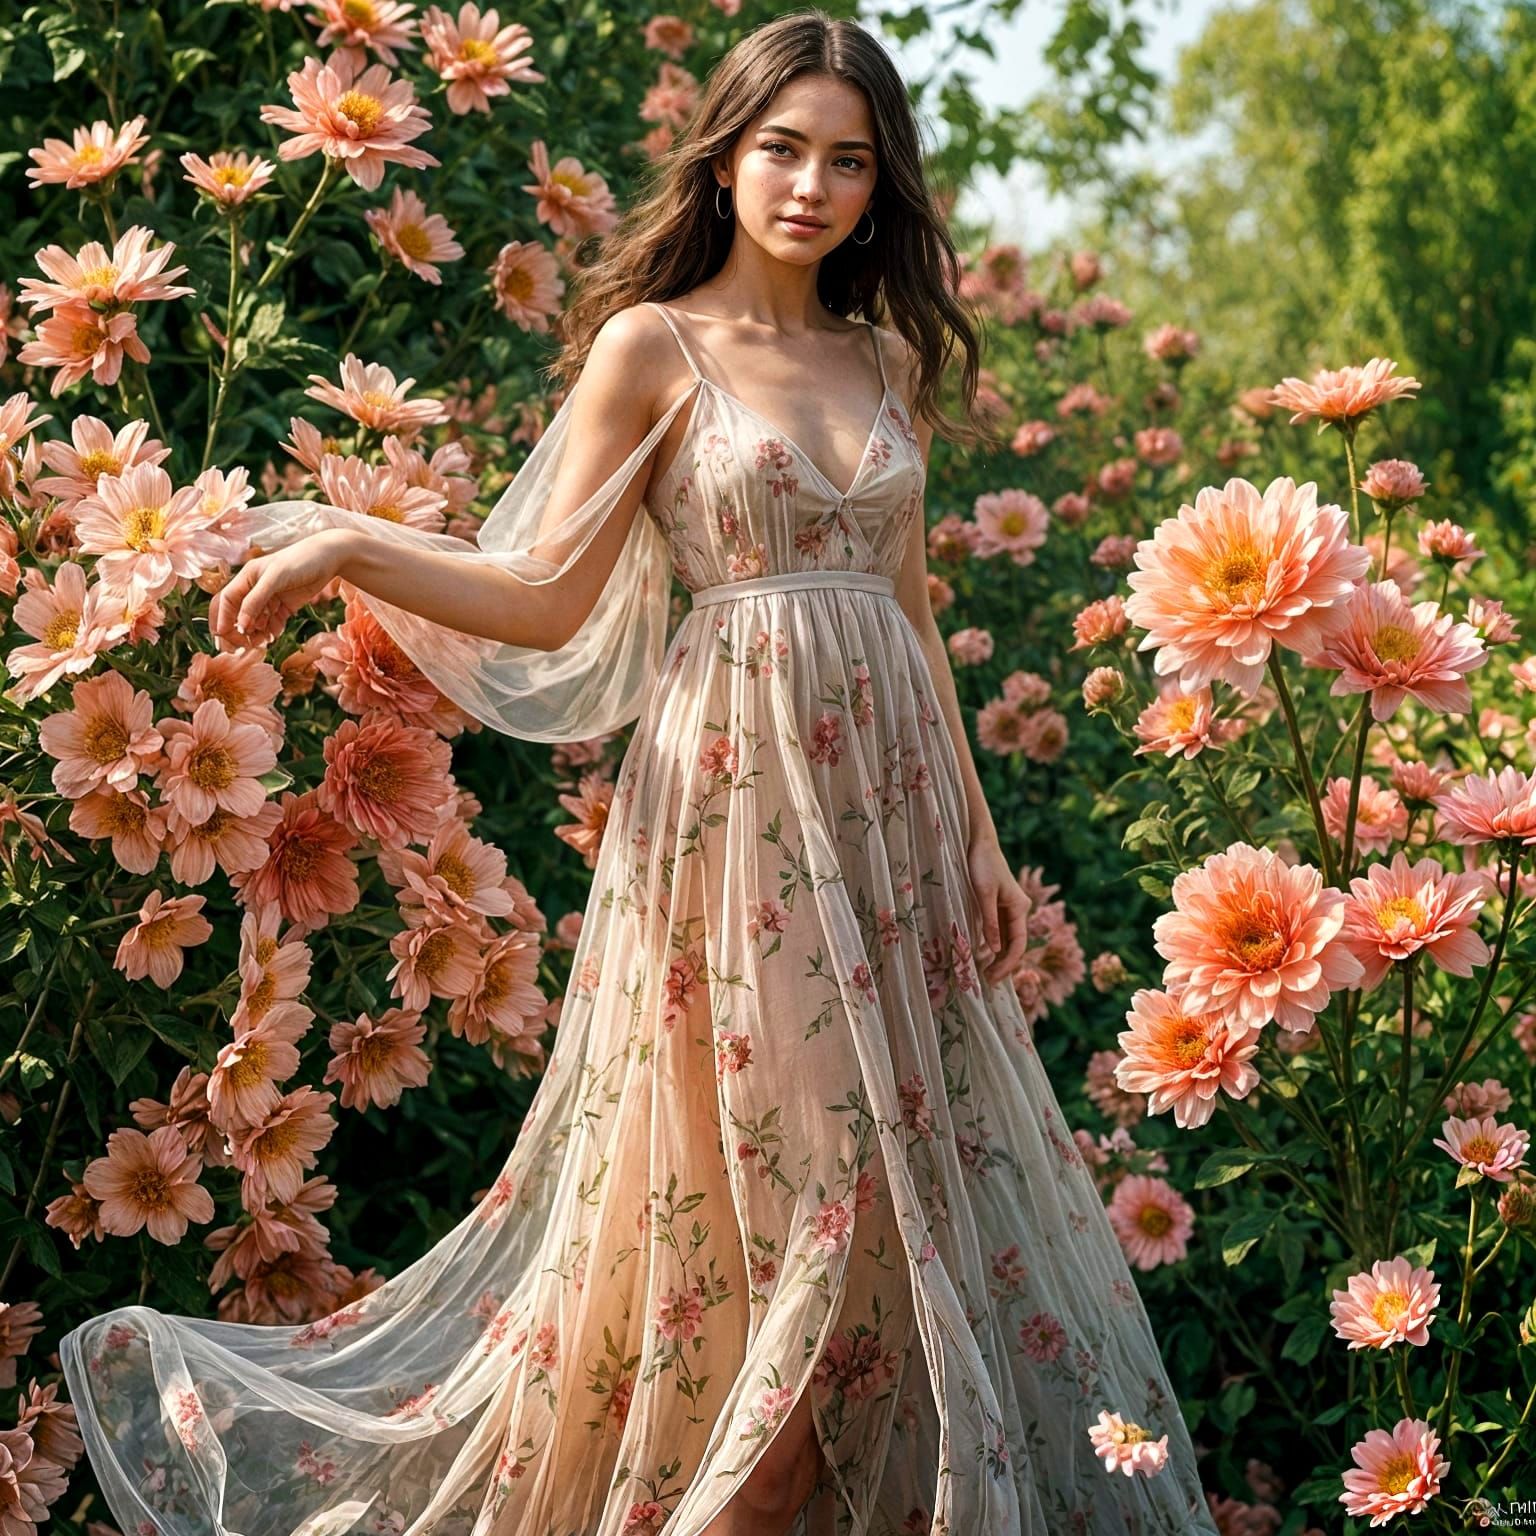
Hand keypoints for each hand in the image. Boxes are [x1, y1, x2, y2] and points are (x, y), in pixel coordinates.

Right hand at [209, 530, 351, 647]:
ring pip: (255, 622)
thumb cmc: (301, 560)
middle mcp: (255, 589)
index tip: (225, 637)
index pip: (226, 601)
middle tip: (242, 646)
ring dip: (255, 634)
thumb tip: (241, 625)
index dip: (223, 619)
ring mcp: (270, 599)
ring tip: (264, 641)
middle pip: (236, 614)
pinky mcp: (284, 606)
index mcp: (246, 578)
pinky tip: (275, 634)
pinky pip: (272, 624)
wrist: (330, 557)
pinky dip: (271, 631)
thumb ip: (256, 600)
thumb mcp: (276, 577)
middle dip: (236, 631)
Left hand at [967, 834, 1031, 984]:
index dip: (1008, 963)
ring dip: (998, 957)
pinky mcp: (998, 905)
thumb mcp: (984, 895)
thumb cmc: (982, 865)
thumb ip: (990, 922)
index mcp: (1020, 907)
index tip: (994, 977)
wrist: (979, 842)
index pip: (1018, 943)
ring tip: (985, 973)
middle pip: (1015, 944)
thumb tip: (994, 950)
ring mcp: (1009, 908)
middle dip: (1004, 964)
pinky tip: (983, 955)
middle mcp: (1018, 909)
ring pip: (1007, 939)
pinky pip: (999, 931)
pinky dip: (993, 945)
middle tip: (988, 981)